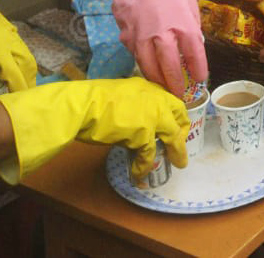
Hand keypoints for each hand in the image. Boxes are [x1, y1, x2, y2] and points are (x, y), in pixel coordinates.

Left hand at [0, 0, 37, 99]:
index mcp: (0, 52)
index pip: (17, 78)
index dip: (20, 93)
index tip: (20, 106)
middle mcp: (10, 41)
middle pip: (28, 65)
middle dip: (28, 81)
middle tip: (23, 95)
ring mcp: (8, 30)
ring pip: (25, 52)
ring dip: (24, 67)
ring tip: (16, 78)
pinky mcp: (3, 23)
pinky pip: (17, 42)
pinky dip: (17, 54)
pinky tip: (6, 57)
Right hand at [0, 77, 188, 182]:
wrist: (81, 107)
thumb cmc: (91, 101)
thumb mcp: (119, 95)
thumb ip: (134, 104)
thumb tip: (136, 122)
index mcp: (148, 87)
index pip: (171, 100)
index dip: (176, 115)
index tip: (175, 126)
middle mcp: (155, 99)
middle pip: (179, 115)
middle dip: (182, 132)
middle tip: (180, 146)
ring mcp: (152, 116)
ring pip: (172, 138)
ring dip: (175, 154)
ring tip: (176, 165)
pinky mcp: (143, 134)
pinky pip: (149, 156)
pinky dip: (144, 167)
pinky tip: (139, 175)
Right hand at [71, 0, 208, 95]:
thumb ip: (191, 21)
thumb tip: (195, 40)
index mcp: (182, 23)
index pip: (194, 54)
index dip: (198, 69)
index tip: (200, 79)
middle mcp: (162, 34)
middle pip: (169, 67)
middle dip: (175, 84)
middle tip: (180, 95)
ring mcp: (142, 37)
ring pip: (148, 67)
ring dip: (156, 80)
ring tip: (163, 88)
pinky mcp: (126, 36)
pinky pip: (136, 55)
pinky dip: (142, 63)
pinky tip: (148, 66)